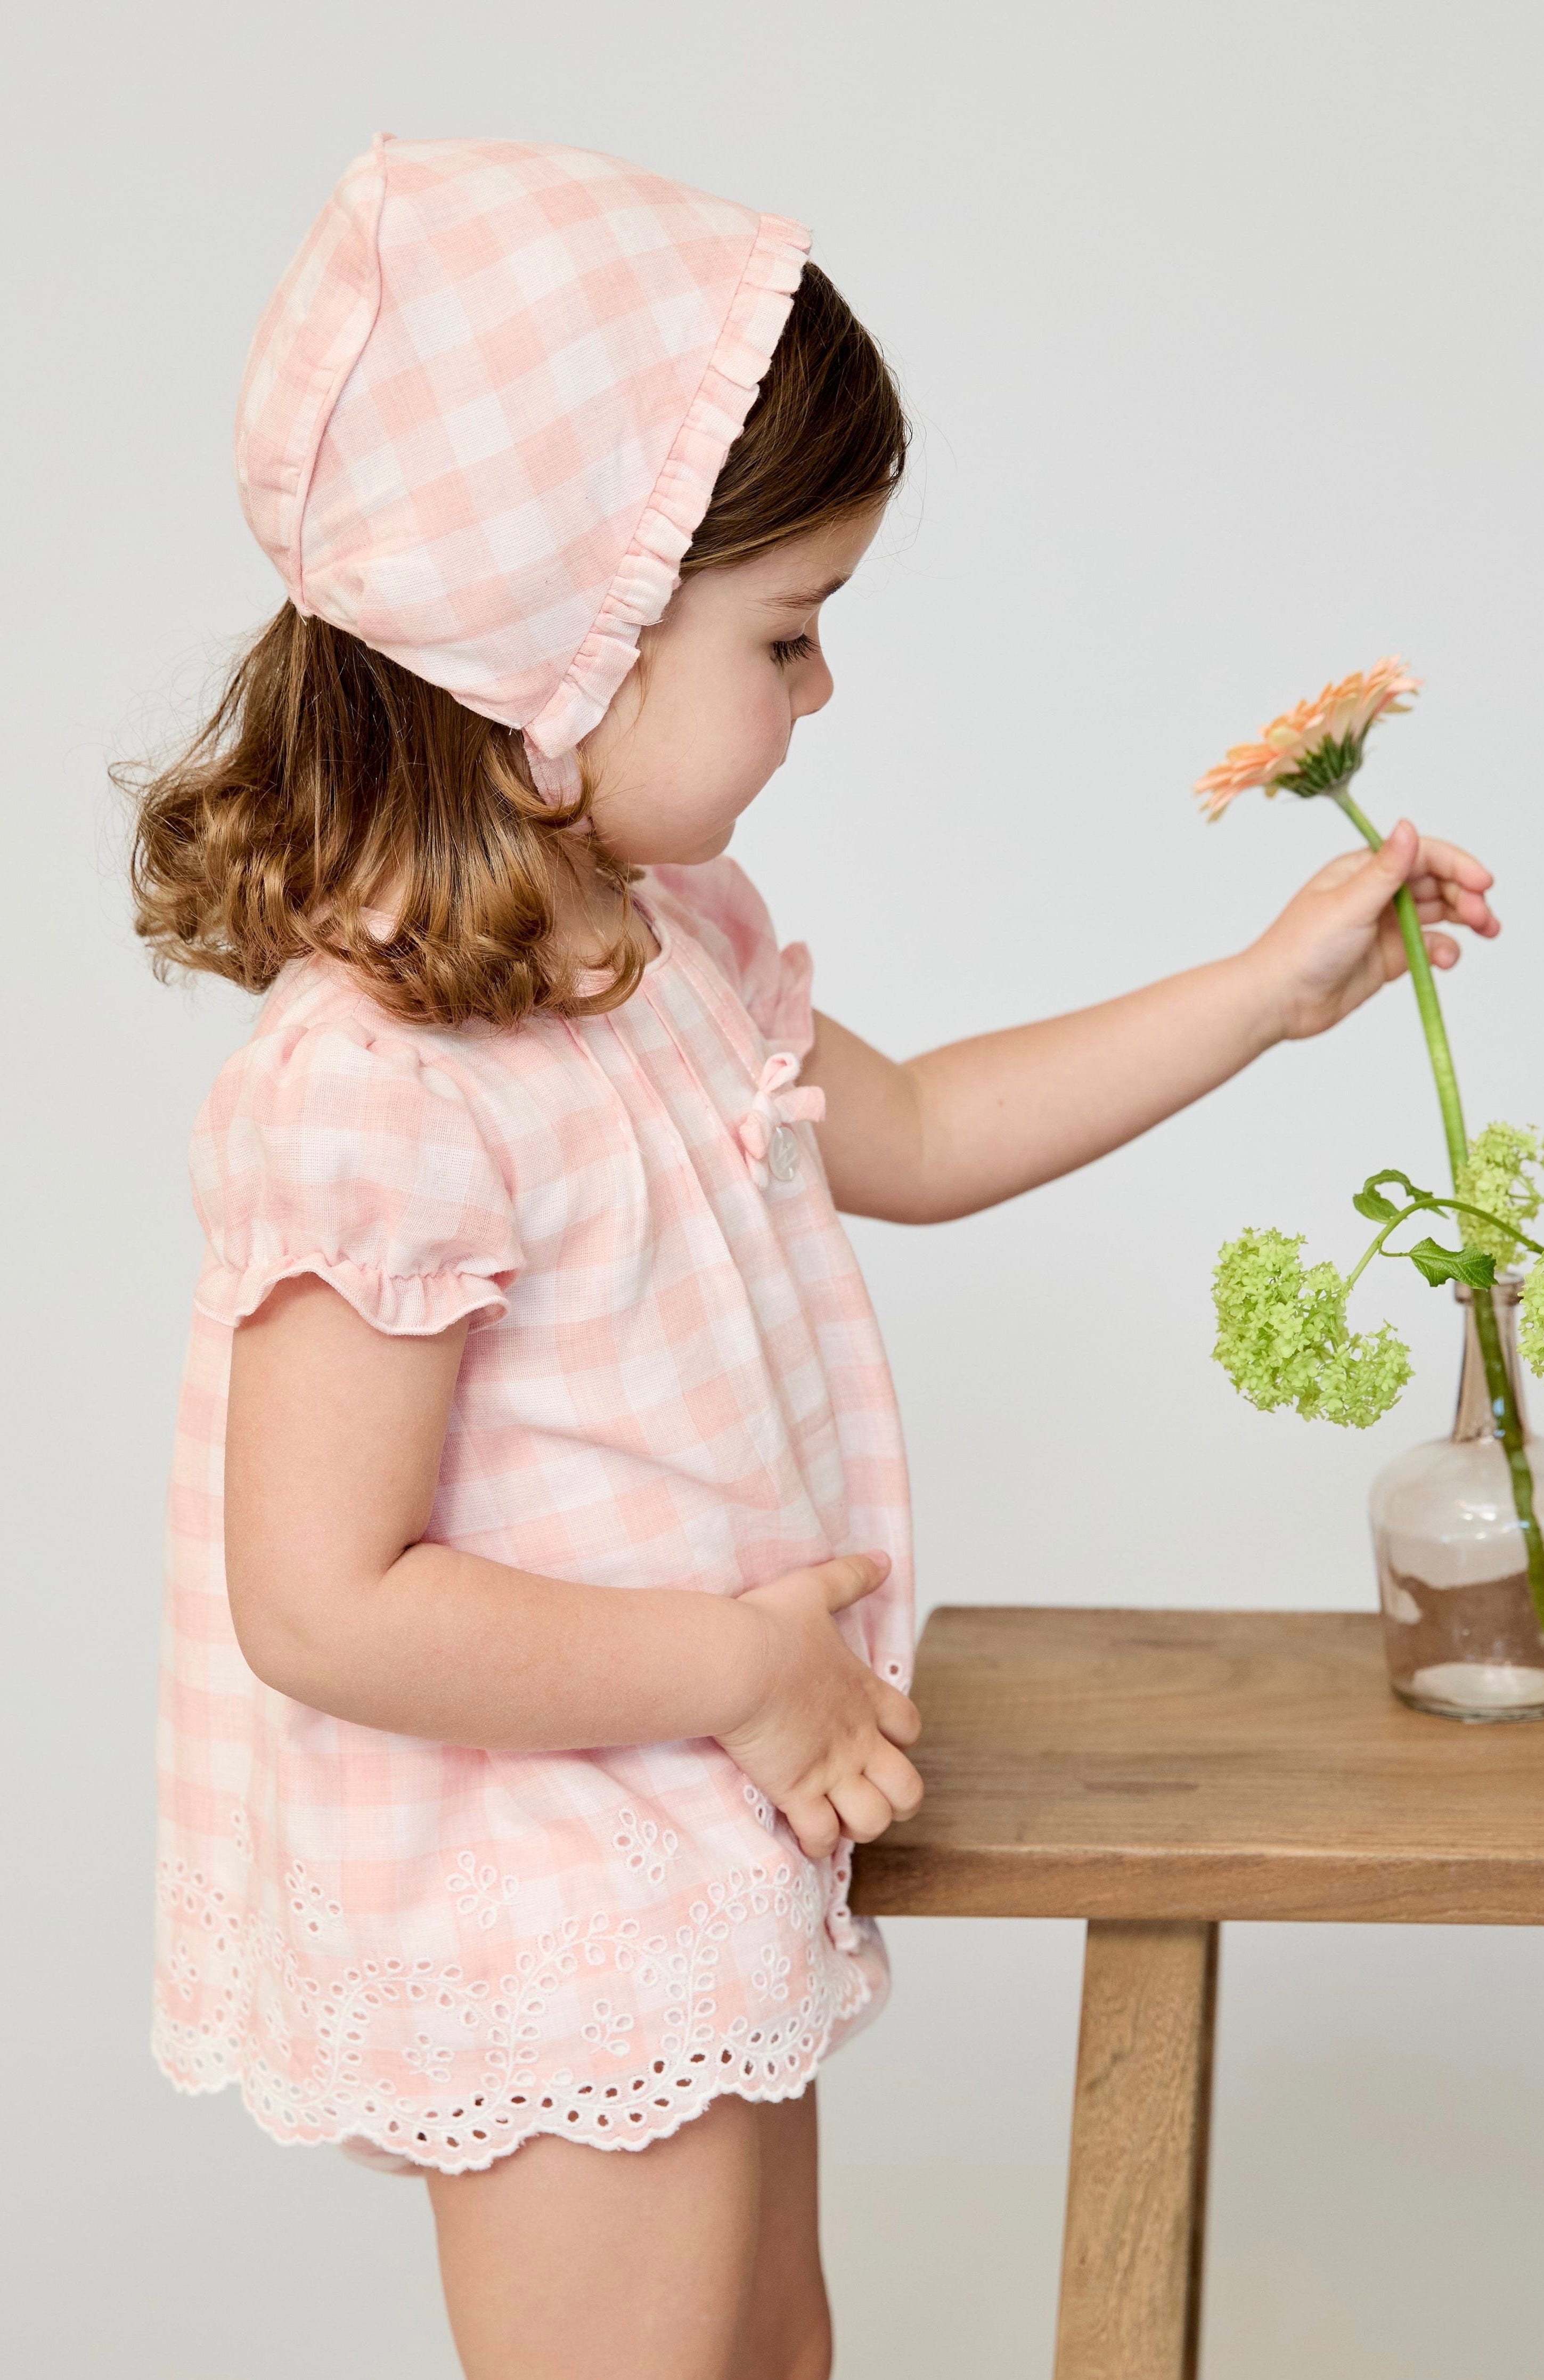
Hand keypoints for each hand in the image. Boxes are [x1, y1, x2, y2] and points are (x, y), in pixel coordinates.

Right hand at [717, 1552, 922, 1859]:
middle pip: (909, 1790)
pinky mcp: (797, 1792)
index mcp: (865, 1694)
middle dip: (897, 1799)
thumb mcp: (814, 1589)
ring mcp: (830, 1770)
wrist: (737, 1662)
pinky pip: (821, 1837)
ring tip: (837, 1815)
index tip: (877, 1736)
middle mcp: (857, 1739)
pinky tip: (803, 1831)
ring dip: (860, 1824)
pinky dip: (817, 1842)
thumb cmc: (769, 1626)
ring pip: (873, 1821)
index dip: (901, 1738)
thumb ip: (850, 1576)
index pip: (910, 1726)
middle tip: (868, 1792)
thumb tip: (883, 1560)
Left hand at [1247, 820, 1498, 1041]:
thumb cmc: (1301, 948)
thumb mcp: (1349, 904)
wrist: (1278, 1001)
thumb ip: (1386, 870)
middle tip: (1482, 916)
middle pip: (1436, 883)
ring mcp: (1385, 926)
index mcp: (1363, 870)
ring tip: (1485, 930)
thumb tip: (1407, 826)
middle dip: (1464, 895)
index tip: (1483, 883)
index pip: (1422, 856)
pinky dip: (1444, 950)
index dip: (1457, 865)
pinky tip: (1445, 960)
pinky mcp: (1390, 957)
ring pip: (1438, 914)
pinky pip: (1429, 946)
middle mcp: (1377, 893)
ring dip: (1464, 919)